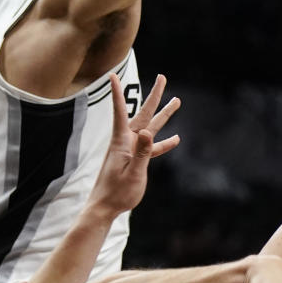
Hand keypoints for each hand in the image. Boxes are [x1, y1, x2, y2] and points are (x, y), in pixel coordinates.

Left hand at [91, 73, 180, 216]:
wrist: (104, 208)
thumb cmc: (116, 194)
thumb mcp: (132, 174)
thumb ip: (141, 153)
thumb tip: (147, 132)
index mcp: (121, 142)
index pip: (120, 112)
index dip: (117, 93)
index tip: (112, 74)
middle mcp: (125, 142)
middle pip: (142, 114)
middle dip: (154, 96)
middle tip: (163, 78)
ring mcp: (131, 151)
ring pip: (150, 128)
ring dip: (163, 115)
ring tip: (176, 101)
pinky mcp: (135, 160)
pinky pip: (151, 148)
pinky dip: (163, 143)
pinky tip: (175, 139)